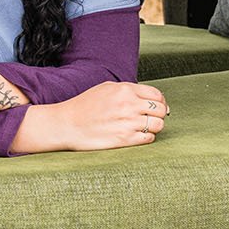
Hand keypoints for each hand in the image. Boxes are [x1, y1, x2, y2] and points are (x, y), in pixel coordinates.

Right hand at [11, 81, 167, 153]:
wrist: (67, 124)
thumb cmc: (85, 105)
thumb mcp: (106, 88)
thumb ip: (129, 89)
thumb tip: (153, 98)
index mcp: (125, 90)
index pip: (157, 94)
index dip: (160, 101)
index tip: (156, 107)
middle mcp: (128, 105)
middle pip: (160, 110)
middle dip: (159, 114)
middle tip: (150, 118)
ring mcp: (127, 123)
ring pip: (158, 125)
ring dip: (154, 127)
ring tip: (144, 127)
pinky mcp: (124, 140)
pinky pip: (149, 138)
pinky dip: (146, 137)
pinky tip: (136, 135)